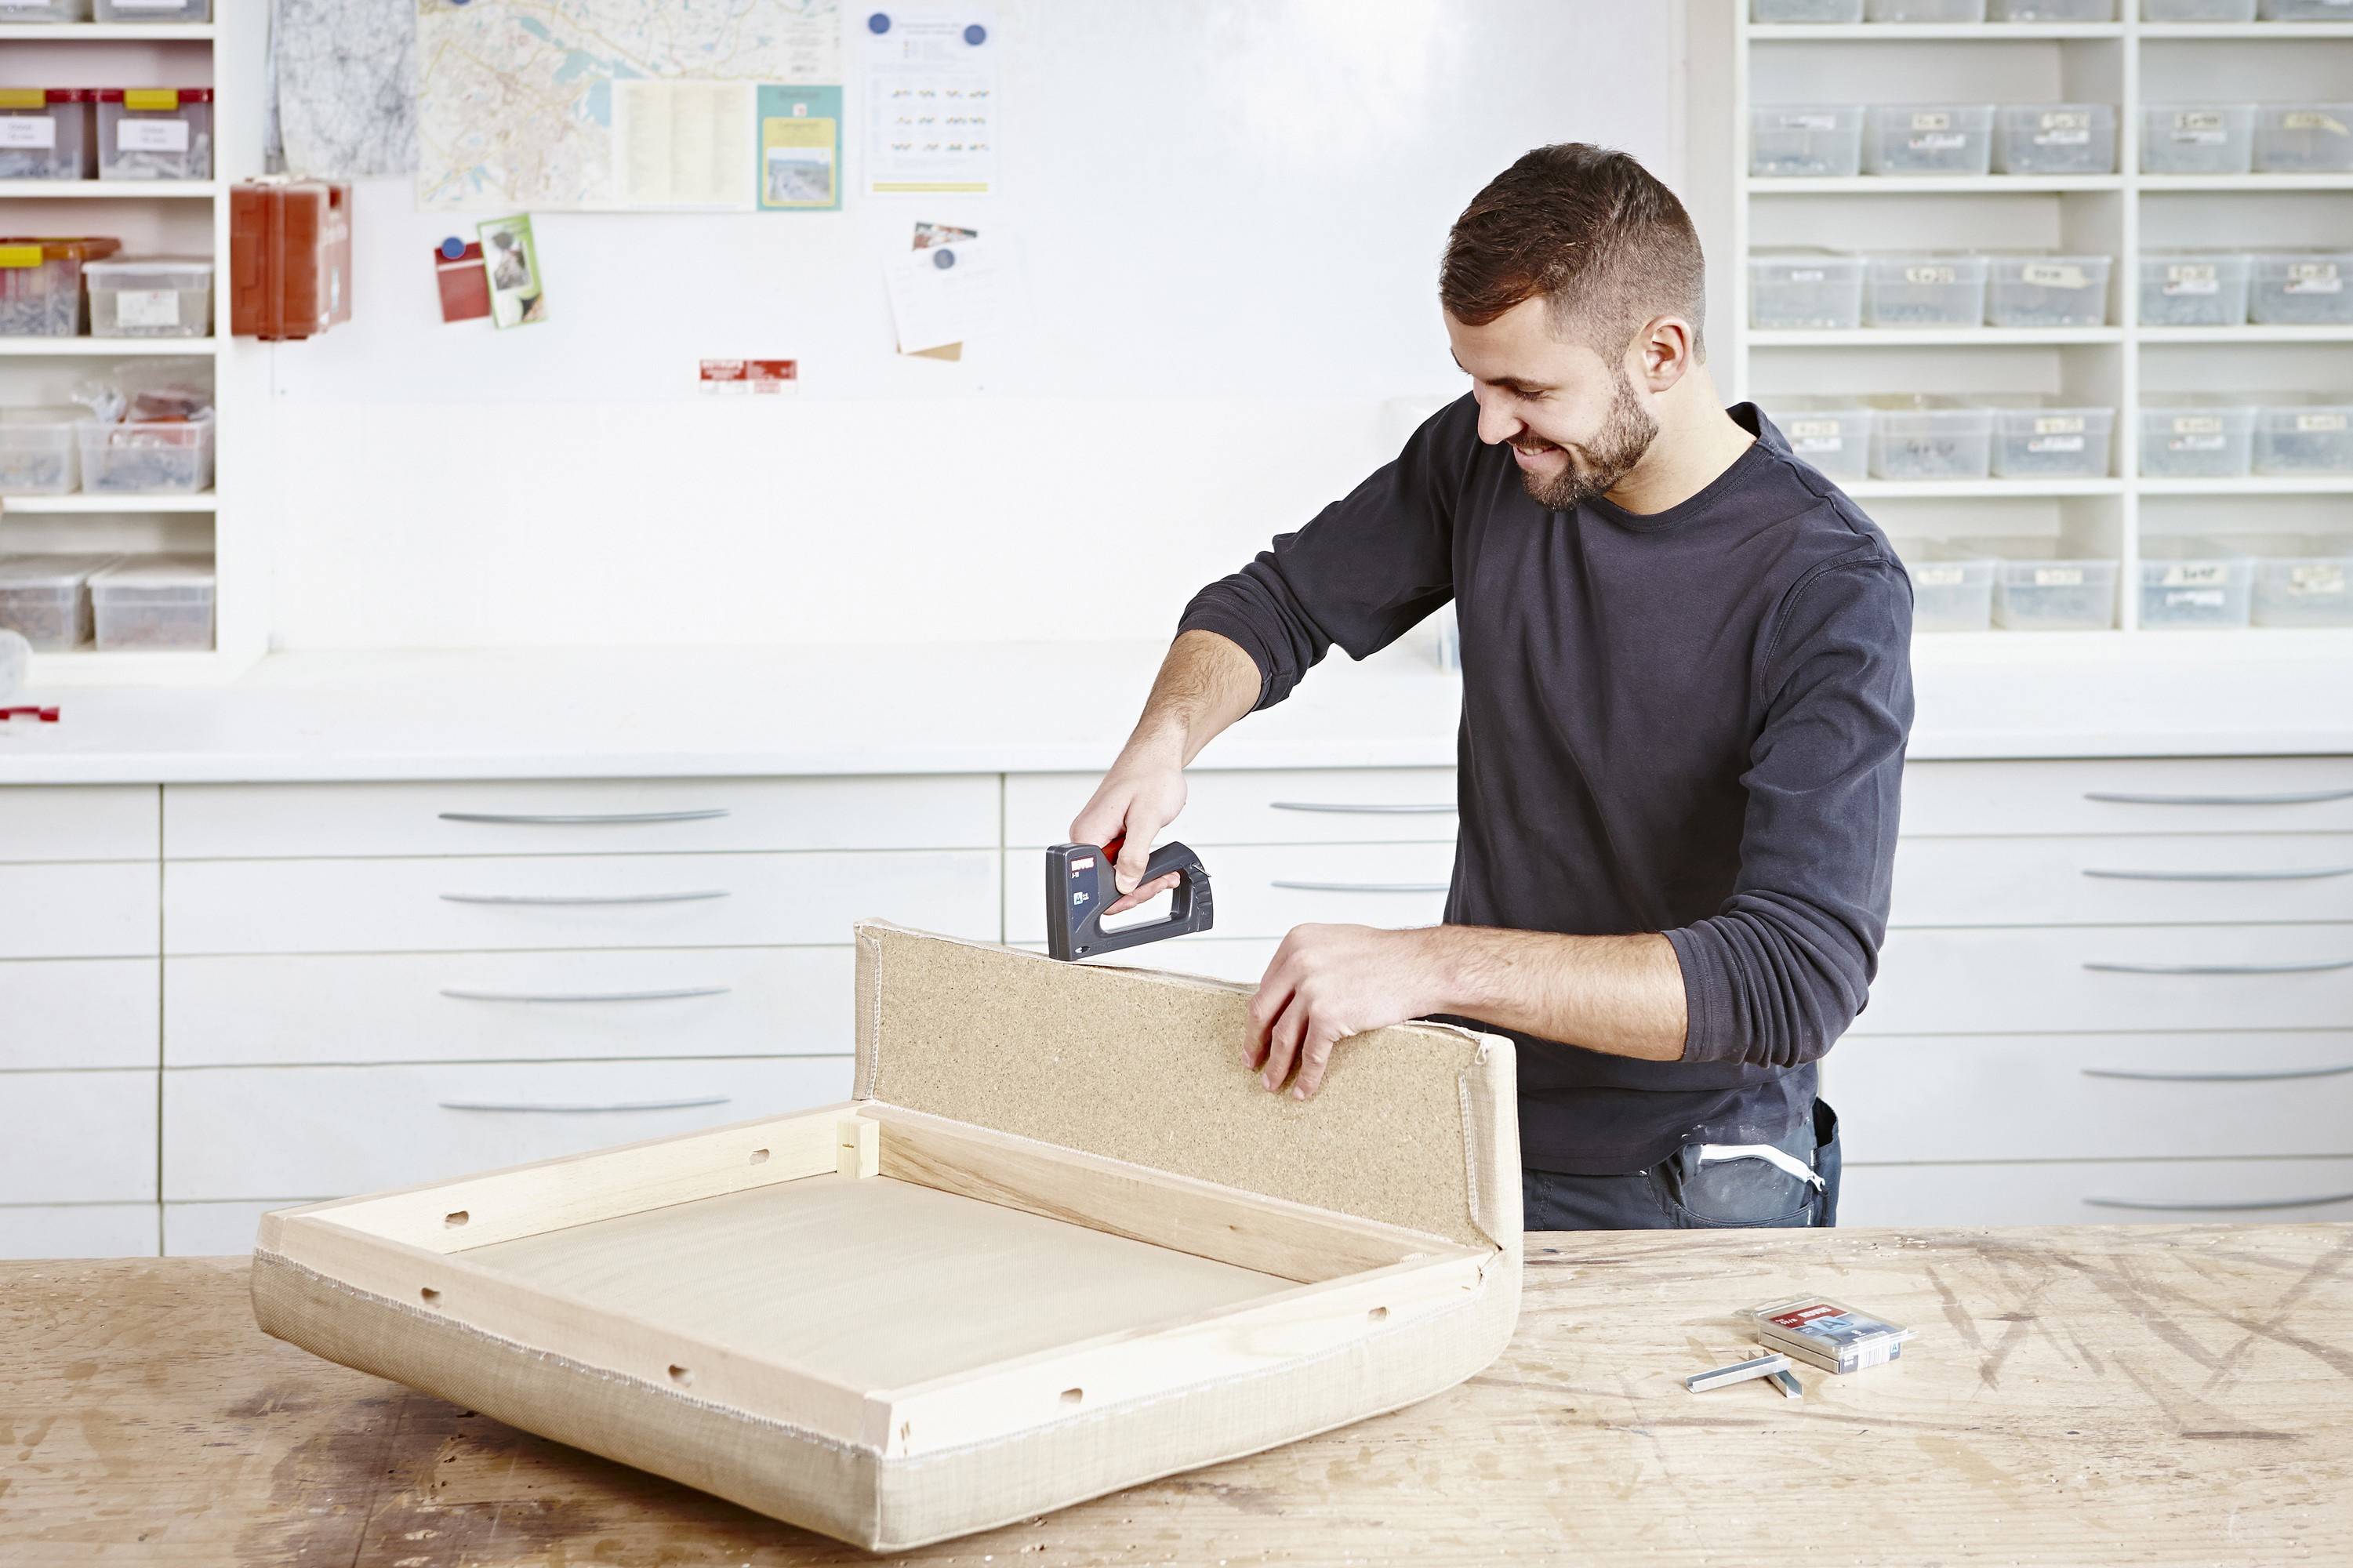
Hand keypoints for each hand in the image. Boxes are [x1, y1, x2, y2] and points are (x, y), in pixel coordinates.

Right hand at [1069, 748, 1187, 914]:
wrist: (1156, 755)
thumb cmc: (1151, 775)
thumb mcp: (1147, 819)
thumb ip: (1135, 856)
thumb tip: (1125, 885)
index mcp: (1087, 835)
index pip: (1091, 884)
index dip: (1118, 895)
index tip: (1144, 891)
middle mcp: (1087, 837)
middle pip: (1103, 883)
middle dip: (1136, 888)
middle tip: (1161, 880)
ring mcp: (1098, 837)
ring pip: (1114, 875)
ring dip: (1142, 879)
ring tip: (1165, 873)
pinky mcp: (1109, 835)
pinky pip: (1120, 861)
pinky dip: (1140, 867)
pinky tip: (1158, 866)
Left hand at [1246, 924, 1449, 1100]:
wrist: (1420, 966)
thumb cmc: (1387, 956)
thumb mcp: (1336, 942)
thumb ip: (1309, 961)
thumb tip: (1290, 992)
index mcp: (1296, 942)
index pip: (1266, 985)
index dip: (1260, 1014)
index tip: (1256, 1030)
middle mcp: (1298, 962)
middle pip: (1263, 1011)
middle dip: (1255, 1041)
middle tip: (1252, 1060)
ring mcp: (1312, 990)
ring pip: (1283, 1037)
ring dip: (1276, 1065)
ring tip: (1272, 1082)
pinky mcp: (1329, 1016)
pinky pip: (1311, 1054)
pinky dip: (1307, 1076)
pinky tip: (1304, 1089)